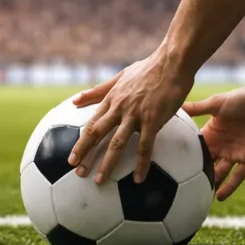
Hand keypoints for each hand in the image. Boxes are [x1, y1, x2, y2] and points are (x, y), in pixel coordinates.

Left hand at [67, 49, 193, 184]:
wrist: (172, 62)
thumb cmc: (149, 68)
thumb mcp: (120, 76)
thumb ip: (99, 90)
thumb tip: (75, 100)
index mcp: (112, 99)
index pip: (92, 124)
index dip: (81, 142)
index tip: (72, 158)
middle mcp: (119, 108)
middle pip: (97, 134)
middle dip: (85, 154)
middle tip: (78, 173)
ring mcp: (135, 115)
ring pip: (117, 143)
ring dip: (107, 164)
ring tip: (99, 181)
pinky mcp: (152, 120)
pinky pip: (145, 147)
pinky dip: (141, 164)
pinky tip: (139, 178)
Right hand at [183, 82, 244, 199]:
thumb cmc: (243, 99)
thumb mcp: (216, 103)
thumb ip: (196, 108)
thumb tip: (173, 103)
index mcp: (212, 132)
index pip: (195, 148)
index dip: (184, 157)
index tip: (169, 168)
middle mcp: (221, 144)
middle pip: (206, 164)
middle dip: (195, 175)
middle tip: (180, 189)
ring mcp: (235, 153)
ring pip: (220, 173)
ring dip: (211, 184)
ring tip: (198, 197)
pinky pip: (238, 177)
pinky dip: (230, 187)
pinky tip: (220, 198)